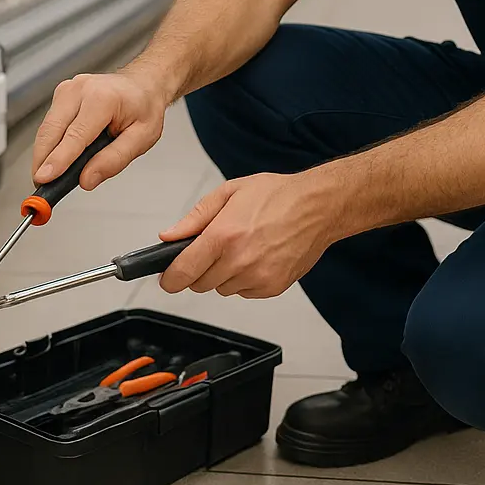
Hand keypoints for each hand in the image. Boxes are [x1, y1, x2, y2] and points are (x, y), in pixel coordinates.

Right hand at [33, 72, 165, 187]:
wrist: (142, 84)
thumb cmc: (144, 108)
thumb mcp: (143, 138)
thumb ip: (114, 160)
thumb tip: (87, 179)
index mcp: (103, 99)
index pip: (75, 135)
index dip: (58, 159)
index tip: (44, 178)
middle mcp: (81, 89)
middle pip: (51, 131)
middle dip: (42, 161)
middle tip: (41, 185)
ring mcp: (68, 90)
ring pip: (46, 128)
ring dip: (43, 154)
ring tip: (50, 176)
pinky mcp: (61, 94)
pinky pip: (49, 124)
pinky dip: (49, 144)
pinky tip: (56, 158)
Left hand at [157, 172, 340, 298]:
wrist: (318, 207)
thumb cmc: (278, 196)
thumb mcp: (230, 192)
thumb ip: (195, 217)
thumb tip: (170, 236)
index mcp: (224, 235)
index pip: (183, 272)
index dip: (169, 279)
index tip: (167, 279)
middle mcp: (239, 260)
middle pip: (200, 284)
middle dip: (199, 270)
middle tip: (213, 250)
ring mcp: (258, 277)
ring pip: (223, 289)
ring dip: (223, 275)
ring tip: (241, 248)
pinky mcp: (272, 287)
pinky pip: (245, 292)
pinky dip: (244, 280)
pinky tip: (257, 257)